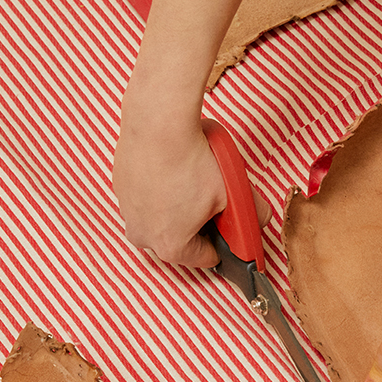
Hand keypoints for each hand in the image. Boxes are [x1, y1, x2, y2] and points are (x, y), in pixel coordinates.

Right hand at [112, 110, 271, 268]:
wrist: (157, 122)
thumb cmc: (190, 158)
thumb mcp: (232, 192)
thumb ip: (251, 213)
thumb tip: (261, 218)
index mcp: (171, 246)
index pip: (205, 259)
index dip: (222, 243)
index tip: (227, 228)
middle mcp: (142, 235)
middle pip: (178, 241)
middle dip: (197, 226)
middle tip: (211, 201)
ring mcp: (127, 211)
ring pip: (159, 220)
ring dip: (176, 209)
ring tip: (190, 182)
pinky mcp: (119, 187)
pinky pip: (144, 198)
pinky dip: (158, 190)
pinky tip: (172, 170)